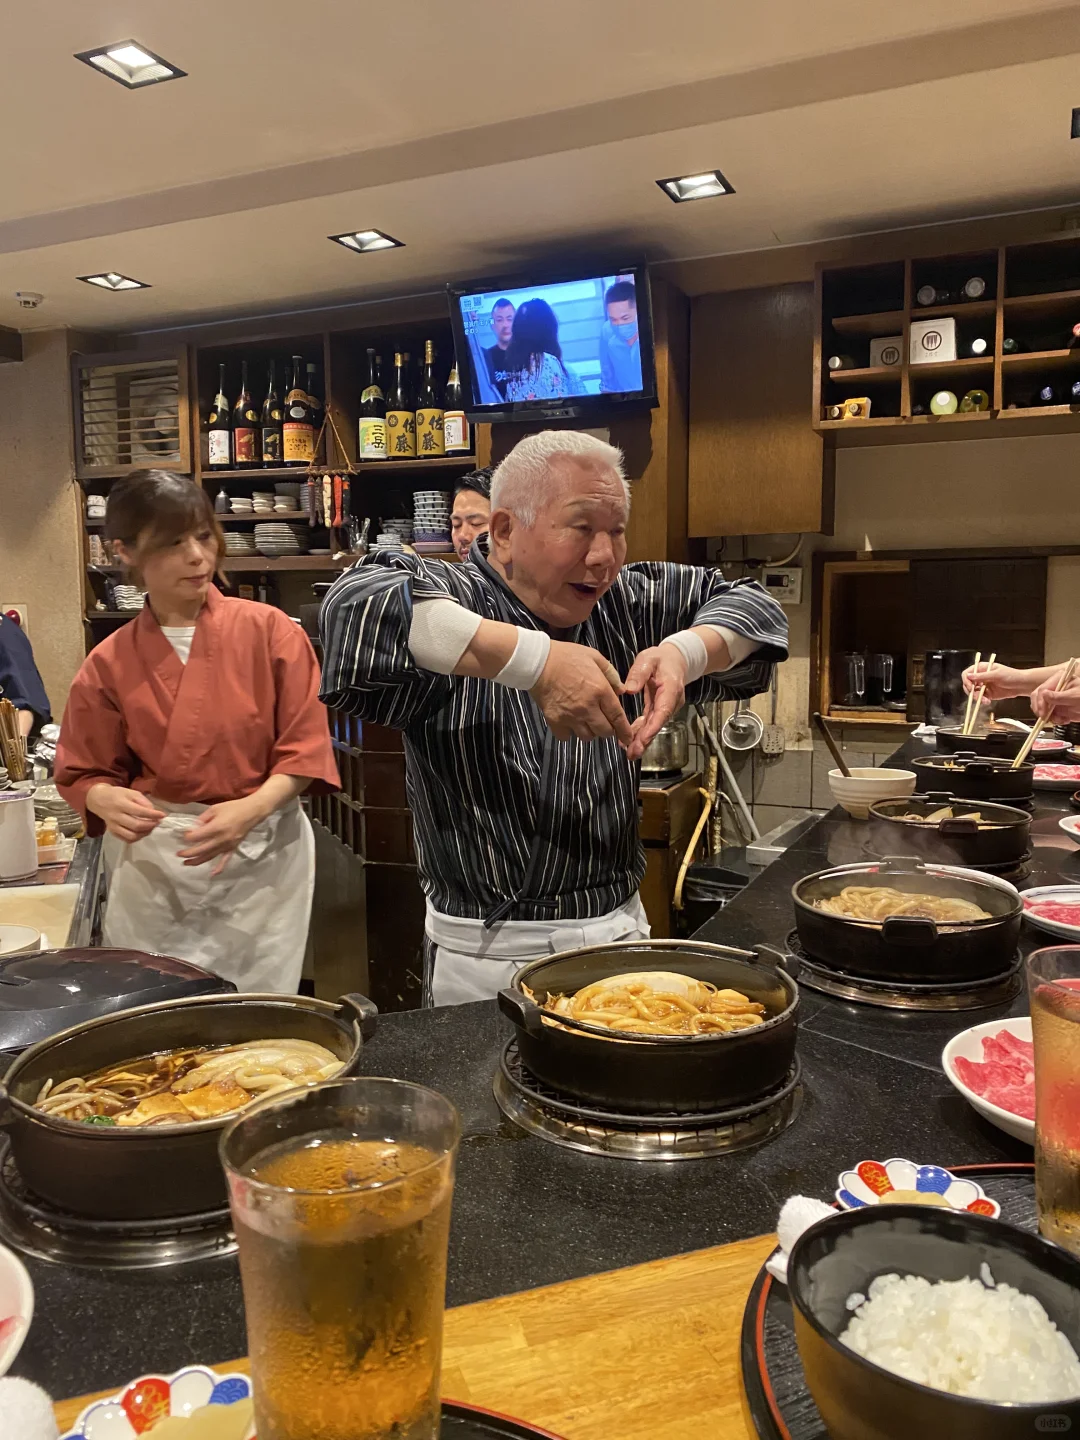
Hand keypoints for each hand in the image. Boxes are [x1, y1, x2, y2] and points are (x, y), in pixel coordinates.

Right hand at [86, 785, 164, 844]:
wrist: (98, 800)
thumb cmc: (118, 795)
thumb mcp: (131, 792)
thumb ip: (143, 801)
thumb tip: (154, 812)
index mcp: (121, 804)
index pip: (139, 812)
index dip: (153, 815)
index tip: (163, 815)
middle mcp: (116, 816)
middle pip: (136, 826)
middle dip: (151, 825)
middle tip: (158, 821)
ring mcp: (113, 826)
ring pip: (132, 836)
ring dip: (145, 833)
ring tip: (151, 827)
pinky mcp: (112, 832)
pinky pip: (126, 839)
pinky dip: (137, 838)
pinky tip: (142, 832)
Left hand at [177, 796, 264, 874]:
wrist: (251, 811)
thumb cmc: (232, 807)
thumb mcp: (214, 808)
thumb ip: (202, 819)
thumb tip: (193, 829)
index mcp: (215, 828)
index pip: (196, 837)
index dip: (187, 837)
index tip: (185, 834)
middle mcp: (220, 839)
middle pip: (200, 850)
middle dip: (188, 853)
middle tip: (179, 854)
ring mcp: (227, 845)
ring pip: (210, 856)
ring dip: (197, 861)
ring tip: (186, 863)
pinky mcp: (233, 848)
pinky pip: (225, 860)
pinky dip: (219, 868)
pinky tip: (212, 874)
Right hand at [529, 641, 632, 744]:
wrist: (538, 661)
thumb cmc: (567, 656)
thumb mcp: (594, 657)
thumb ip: (611, 674)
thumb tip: (621, 690)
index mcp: (600, 690)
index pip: (617, 717)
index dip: (624, 731)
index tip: (627, 738)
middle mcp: (587, 707)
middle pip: (604, 732)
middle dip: (607, 730)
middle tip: (603, 722)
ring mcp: (570, 716)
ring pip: (587, 737)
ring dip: (589, 731)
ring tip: (585, 721)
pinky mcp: (554, 720)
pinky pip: (566, 737)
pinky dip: (569, 733)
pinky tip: (569, 723)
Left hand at [622, 644, 687, 761]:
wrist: (675, 659)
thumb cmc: (661, 659)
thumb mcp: (648, 659)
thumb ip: (639, 673)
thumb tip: (629, 690)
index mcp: (671, 689)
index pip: (663, 711)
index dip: (653, 727)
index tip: (643, 739)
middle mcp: (671, 701)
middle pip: (658, 723)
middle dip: (646, 740)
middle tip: (633, 753)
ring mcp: (666, 706)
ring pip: (654, 725)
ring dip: (642, 739)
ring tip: (629, 752)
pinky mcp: (660, 708)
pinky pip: (650, 722)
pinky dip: (641, 732)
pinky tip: (630, 740)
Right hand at [961, 662, 1026, 700]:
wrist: (1021, 685)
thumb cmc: (1011, 675)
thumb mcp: (996, 675)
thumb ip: (982, 676)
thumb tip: (968, 676)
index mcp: (981, 668)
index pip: (967, 673)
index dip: (966, 680)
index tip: (971, 687)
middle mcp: (980, 677)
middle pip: (968, 684)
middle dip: (971, 691)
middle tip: (977, 696)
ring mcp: (983, 686)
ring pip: (973, 693)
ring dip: (977, 698)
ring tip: (985, 701)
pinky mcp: (987, 694)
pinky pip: (980, 698)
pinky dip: (982, 701)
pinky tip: (987, 702)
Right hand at [1031, 677, 1079, 724]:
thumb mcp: (1075, 696)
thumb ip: (1059, 696)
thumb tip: (1044, 695)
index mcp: (1059, 680)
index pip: (1042, 690)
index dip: (1041, 702)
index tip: (1043, 712)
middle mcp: (1055, 688)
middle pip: (1038, 698)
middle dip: (1041, 709)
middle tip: (1045, 717)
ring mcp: (1056, 698)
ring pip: (1042, 708)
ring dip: (1048, 716)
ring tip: (1059, 720)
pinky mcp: (1058, 707)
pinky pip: (1049, 714)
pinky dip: (1054, 720)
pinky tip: (1063, 720)